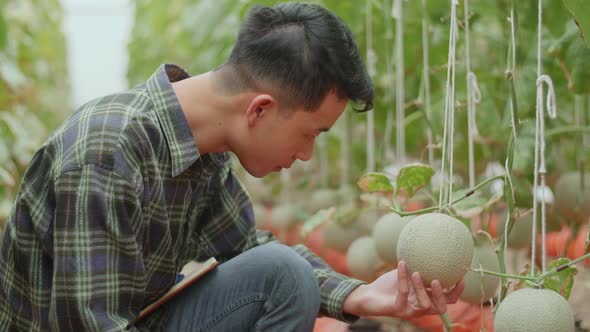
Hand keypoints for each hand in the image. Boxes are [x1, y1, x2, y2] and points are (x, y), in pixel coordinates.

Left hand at [342, 261, 463, 318]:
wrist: (369, 294)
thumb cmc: (389, 283)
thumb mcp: (407, 271)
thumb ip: (419, 263)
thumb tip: (430, 243)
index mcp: (426, 298)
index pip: (447, 300)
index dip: (456, 292)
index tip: (461, 277)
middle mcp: (420, 307)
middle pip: (440, 308)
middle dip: (442, 295)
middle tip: (438, 280)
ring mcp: (409, 311)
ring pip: (423, 304)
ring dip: (421, 288)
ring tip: (417, 273)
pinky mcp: (397, 309)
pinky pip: (403, 294)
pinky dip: (402, 277)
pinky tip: (401, 263)